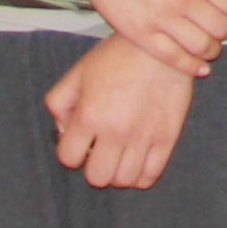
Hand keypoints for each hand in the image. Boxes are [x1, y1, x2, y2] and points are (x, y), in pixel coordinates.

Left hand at [46, 38, 197, 187]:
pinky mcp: (167, 138)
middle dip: (95, 167)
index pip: (69, 158)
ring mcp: (143, 137)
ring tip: (120, 154)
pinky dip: (140, 175)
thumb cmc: (117, 57)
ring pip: (123, 180)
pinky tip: (138, 158)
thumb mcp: (78, 73)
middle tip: (101, 150)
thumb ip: (59, 102)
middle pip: (97, 178)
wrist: (161, 47)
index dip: (72, 152)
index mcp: (89, 115)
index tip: (82, 142)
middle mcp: (115, 131)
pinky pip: (149, 176)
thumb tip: (63, 131)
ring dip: (118, 172)